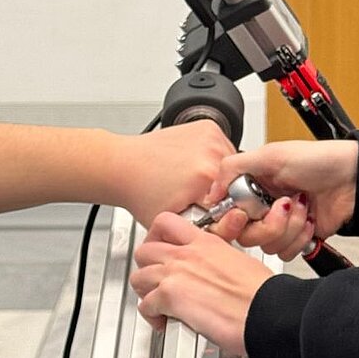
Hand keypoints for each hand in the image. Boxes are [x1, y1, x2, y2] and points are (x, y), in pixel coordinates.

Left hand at [111, 121, 235, 226]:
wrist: (122, 165)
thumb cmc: (141, 192)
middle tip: (195, 193)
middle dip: (221, 191)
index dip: (225, 209)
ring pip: (233, 164)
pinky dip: (214, 157)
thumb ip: (208, 230)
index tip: (210, 209)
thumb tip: (235, 226)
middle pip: (235, 181)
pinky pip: (225, 148)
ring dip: (221, 174)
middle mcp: (213, 153)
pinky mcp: (209, 127)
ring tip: (192, 178)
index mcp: (207, 176)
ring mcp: (212, 137)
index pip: (236, 200)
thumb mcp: (173, 223)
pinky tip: (193, 164)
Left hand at [130, 213, 270, 355]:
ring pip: (138, 276)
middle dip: (146, 266)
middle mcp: (187, 254)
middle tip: (156, 278)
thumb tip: (217, 272)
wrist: (267, 311)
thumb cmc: (263, 293)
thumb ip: (221, 262)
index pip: (166, 223)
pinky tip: (165, 321)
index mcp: (207, 242)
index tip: (162, 247)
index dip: (158, 236)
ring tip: (157, 301)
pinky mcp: (169, 297)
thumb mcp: (242, 263)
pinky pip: (144, 305)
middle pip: (145, 250)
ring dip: (145, 291)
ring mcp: (175, 274)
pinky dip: (151, 316)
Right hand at [203, 140, 357, 245]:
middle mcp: (264, 207)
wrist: (355, 177)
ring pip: (268, 246)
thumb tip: (209, 192)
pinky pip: (289, 252)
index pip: (227, 216)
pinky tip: (311, 220)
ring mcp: (282, 224)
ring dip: (289, 227)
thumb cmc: (318, 160)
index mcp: (252, 187)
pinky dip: (301, 237)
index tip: (244, 214)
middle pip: (246, 236)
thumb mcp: (271, 154)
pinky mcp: (300, 237)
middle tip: (285, 204)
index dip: (233, 221)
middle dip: (269, 223)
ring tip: (304, 207)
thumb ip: (232, 168)